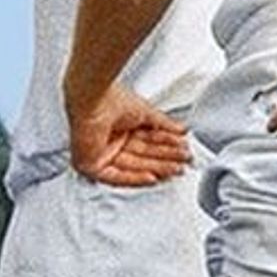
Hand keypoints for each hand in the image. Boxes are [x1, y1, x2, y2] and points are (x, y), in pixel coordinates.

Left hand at [67, 83, 191, 186]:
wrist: (92, 100)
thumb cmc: (110, 98)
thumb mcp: (145, 112)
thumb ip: (164, 124)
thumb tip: (181, 129)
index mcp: (120, 125)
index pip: (147, 140)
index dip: (166, 145)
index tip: (182, 148)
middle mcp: (111, 139)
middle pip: (143, 154)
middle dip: (165, 159)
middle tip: (184, 161)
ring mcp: (101, 153)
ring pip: (133, 166)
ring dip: (156, 169)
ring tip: (176, 169)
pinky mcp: (92, 164)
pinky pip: (115, 176)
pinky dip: (134, 178)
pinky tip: (152, 178)